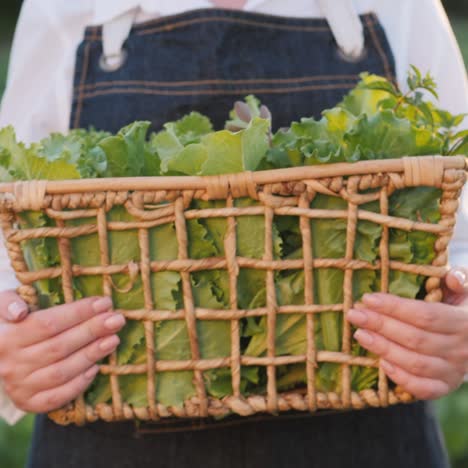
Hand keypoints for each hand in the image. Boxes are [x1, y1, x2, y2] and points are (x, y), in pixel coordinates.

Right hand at [0, 292, 124, 412]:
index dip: (79, 312)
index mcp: (5, 337)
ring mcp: (19, 386)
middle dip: (93, 331)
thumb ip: (9, 302)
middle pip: (59, 347)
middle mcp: (11, 364)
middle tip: (117, 320)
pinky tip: (96, 368)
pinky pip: (57, 397)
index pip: (48, 323)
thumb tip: (19, 312)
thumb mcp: (3, 306)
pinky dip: (79, 384)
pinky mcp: (28, 403)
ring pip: (62, 372)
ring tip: (113, 339)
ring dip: (91, 355)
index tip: (104, 302)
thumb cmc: (11, 325)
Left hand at [346, 267, 467, 399]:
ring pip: (415, 363)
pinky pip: (423, 388)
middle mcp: (461, 349)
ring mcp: (453, 371)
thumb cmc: (459, 308)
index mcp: (464, 322)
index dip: (394, 307)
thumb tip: (452, 277)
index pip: (426, 315)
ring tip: (359, 334)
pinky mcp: (445, 386)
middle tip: (354, 314)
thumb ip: (461, 280)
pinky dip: (401, 378)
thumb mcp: (464, 290)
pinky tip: (381, 363)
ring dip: (384, 349)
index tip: (367, 298)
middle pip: (415, 339)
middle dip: (380, 325)